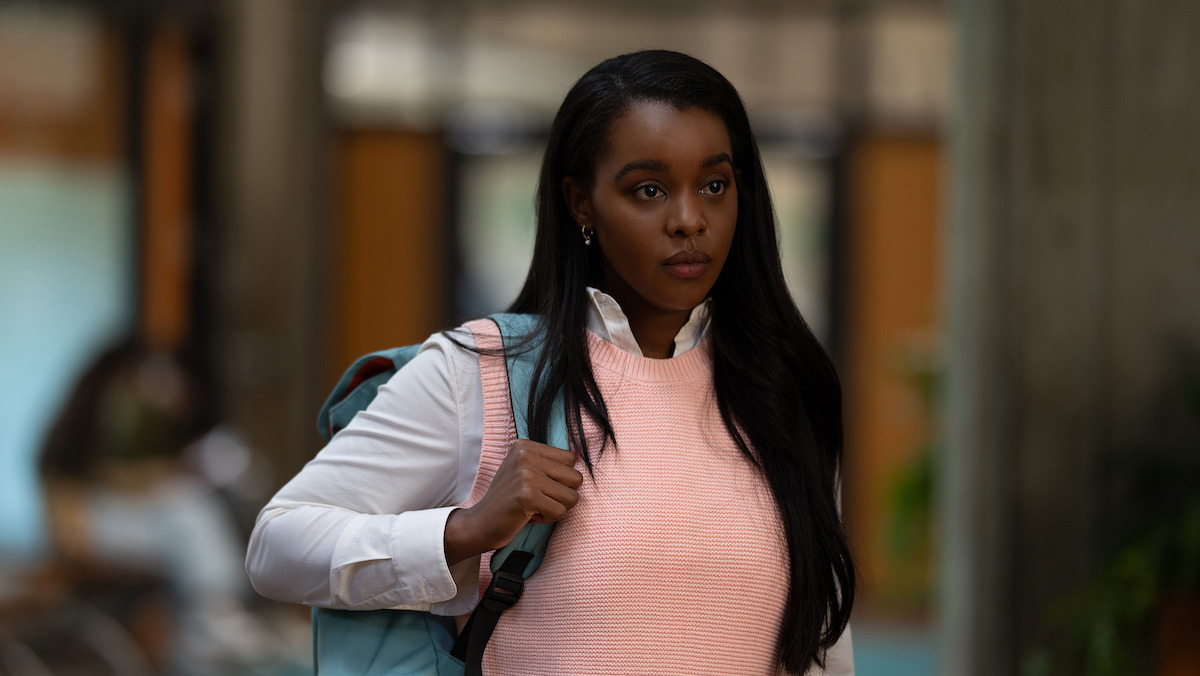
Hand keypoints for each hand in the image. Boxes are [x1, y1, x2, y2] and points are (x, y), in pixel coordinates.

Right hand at [444, 440, 581, 565]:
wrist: (480, 523)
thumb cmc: (508, 499)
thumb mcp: (524, 471)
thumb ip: (548, 463)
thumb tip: (581, 457)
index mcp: (526, 445)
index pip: (571, 459)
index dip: (561, 479)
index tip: (539, 486)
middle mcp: (526, 455)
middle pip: (575, 478)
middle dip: (562, 495)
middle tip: (538, 500)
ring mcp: (526, 474)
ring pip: (572, 496)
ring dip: (556, 508)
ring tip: (534, 507)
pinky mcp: (527, 495)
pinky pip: (560, 511)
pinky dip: (548, 519)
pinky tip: (529, 516)